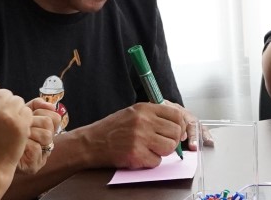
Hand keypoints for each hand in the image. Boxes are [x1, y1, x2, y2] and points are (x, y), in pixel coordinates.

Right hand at [0, 80, 31, 172]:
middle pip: (5, 92)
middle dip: (6, 104)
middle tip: (2, 121)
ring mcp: (5, 115)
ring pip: (18, 100)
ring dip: (16, 110)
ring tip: (8, 126)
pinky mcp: (20, 123)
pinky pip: (27, 111)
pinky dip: (25, 119)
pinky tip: (16, 130)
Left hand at [15, 98, 63, 173]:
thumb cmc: (4, 133)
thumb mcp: (19, 116)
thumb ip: (34, 106)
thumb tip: (51, 105)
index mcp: (46, 131)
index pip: (55, 116)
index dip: (41, 112)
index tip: (27, 114)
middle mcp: (47, 145)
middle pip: (49, 123)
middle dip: (31, 121)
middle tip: (20, 124)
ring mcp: (42, 157)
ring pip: (46, 135)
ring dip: (28, 132)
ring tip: (16, 135)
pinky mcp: (34, 167)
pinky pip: (35, 148)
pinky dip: (23, 144)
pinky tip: (13, 145)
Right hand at [77, 102, 191, 168]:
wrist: (90, 142)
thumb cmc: (112, 129)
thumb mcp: (132, 113)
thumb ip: (153, 116)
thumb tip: (177, 126)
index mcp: (144, 108)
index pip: (176, 115)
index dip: (179, 126)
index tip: (176, 133)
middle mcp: (143, 121)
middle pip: (175, 132)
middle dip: (172, 141)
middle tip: (161, 144)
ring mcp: (140, 138)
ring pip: (169, 147)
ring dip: (162, 152)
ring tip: (149, 150)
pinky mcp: (136, 154)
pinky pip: (157, 161)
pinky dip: (150, 162)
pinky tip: (139, 156)